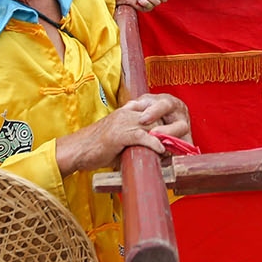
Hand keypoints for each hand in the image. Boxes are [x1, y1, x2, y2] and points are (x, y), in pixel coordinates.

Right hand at [54, 93, 191, 174]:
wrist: (77, 150)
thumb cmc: (95, 148)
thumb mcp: (117, 139)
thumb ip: (133, 140)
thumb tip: (149, 151)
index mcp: (128, 112)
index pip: (154, 111)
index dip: (167, 120)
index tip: (178, 131)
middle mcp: (128, 113)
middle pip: (158, 116)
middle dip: (172, 127)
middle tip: (184, 140)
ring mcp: (124, 122)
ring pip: (153, 125)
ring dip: (167, 136)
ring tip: (177, 147)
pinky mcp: (120, 134)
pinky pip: (142, 136)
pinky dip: (154, 143)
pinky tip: (161, 150)